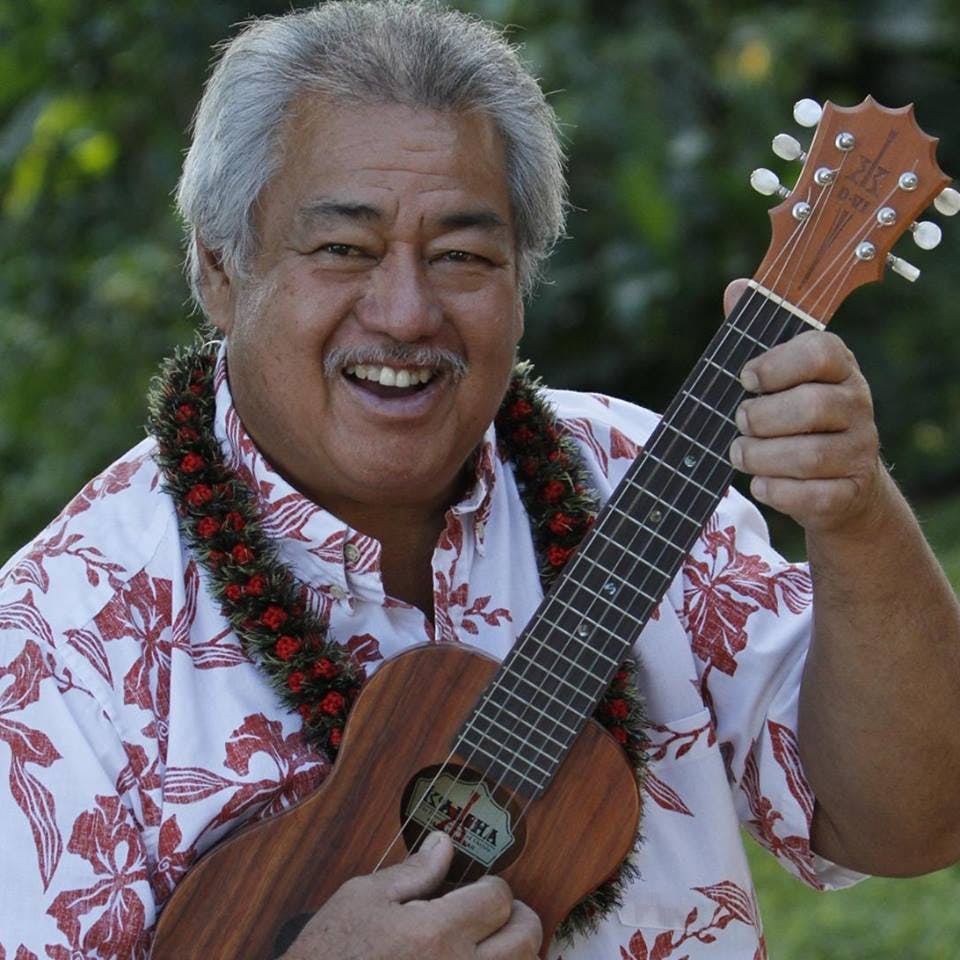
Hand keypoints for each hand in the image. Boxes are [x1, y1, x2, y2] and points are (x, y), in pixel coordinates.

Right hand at [281, 832, 542, 959]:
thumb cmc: (329, 953)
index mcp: (437, 933)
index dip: (492, 885)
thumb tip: (443, 843)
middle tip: (495, 914)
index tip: (479, 888)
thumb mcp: (362, 900)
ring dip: (512, 953)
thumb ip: (412, 872)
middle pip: (526, 938)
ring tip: (487, 943)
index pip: (499, 896)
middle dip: (517, 917)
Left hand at [723, 279, 882, 533]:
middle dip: (761, 418)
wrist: (838, 485)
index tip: (745, 378)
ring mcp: (858, 450)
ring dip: (760, 457)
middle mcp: (857, 404)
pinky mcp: (849, 492)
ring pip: (807, 456)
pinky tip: (761, 482)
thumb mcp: (777, 376)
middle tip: (740, 422)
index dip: (777, 364)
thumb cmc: (793, 419)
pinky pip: (811, 495)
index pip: (820, 352)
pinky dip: (775, 490)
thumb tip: (736, 287)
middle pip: (811, 407)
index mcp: (839, 367)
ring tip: (739, 453)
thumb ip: (755, 336)